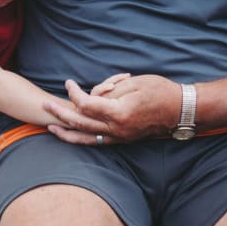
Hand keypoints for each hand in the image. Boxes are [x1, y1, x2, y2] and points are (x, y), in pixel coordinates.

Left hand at [44, 75, 179, 144]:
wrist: (182, 111)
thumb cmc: (160, 91)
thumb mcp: (134, 83)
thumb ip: (109, 90)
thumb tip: (92, 95)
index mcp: (119, 113)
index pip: (86, 104)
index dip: (73, 93)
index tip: (68, 83)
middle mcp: (117, 129)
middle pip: (81, 122)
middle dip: (60, 113)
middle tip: (44, 105)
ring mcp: (120, 137)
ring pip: (86, 138)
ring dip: (67, 132)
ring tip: (51, 128)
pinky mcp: (123, 140)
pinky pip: (98, 142)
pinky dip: (83, 139)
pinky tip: (73, 135)